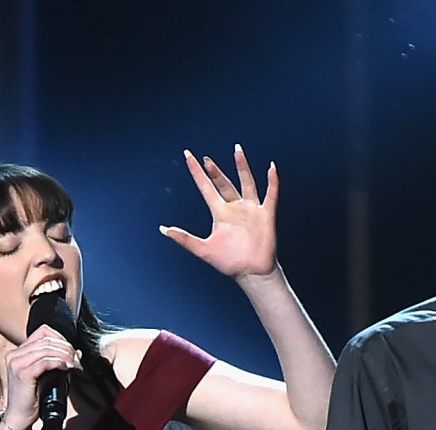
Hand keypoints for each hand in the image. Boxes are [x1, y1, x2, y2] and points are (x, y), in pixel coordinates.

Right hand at [0, 319, 78, 429]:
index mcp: (17, 353)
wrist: (18, 418)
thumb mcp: (44, 376)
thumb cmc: (31, 399)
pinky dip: (59, 362)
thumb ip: (56, 361)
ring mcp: (17, 363)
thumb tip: (76, 352)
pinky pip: (45, 361)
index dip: (60, 337)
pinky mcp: (23, 374)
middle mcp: (14, 355)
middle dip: (65, 347)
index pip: (42, 332)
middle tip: (76, 359)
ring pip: (47, 348)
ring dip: (64, 355)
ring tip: (73, 364)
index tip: (70, 350)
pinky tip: (66, 368)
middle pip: (46, 338)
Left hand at [159, 145, 282, 281]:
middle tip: (206, 159)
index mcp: (220, 213)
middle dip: (215, 171)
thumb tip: (163, 229)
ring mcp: (250, 209)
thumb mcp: (203, 249)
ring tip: (236, 150)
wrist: (251, 273)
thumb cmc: (228, 262)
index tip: (188, 157)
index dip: (197, 173)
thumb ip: (184, 239)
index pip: (206, 188)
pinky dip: (272, 182)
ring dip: (242, 167)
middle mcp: (234, 208)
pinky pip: (270, 195)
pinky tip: (271, 167)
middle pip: (224, 183)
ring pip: (246, 183)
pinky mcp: (265, 215)